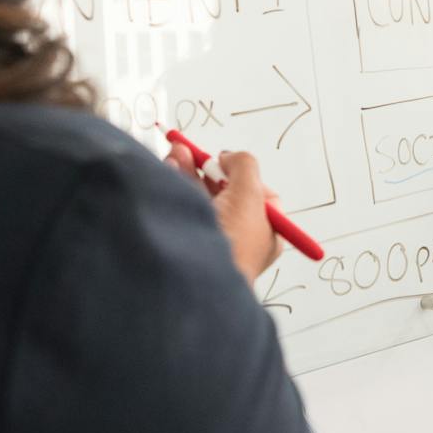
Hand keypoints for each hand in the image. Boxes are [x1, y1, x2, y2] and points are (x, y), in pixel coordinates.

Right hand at [164, 144, 283, 283]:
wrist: (197, 280)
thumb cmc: (231, 247)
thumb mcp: (249, 193)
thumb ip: (244, 165)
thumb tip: (230, 157)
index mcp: (264, 235)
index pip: (256, 195)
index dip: (239, 174)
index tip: (224, 162)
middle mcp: (238, 240)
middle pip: (223, 194)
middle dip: (206, 171)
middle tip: (190, 152)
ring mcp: (211, 243)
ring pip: (199, 200)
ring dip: (186, 174)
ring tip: (176, 154)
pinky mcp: (185, 244)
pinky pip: (182, 210)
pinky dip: (175, 189)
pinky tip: (168, 171)